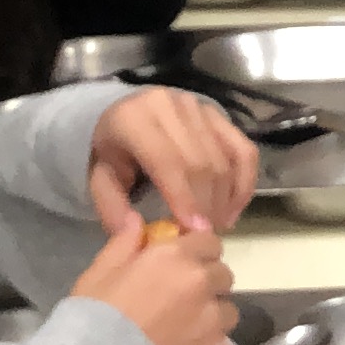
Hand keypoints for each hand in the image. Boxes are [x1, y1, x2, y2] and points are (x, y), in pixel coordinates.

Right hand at [68, 221, 240, 344]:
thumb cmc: (91, 320)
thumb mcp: (99, 273)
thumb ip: (124, 243)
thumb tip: (137, 220)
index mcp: (175, 257)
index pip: (209, 241)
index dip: (197, 253)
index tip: (183, 266)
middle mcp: (203, 285)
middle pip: (222, 276)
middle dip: (206, 285)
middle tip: (180, 304)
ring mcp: (215, 324)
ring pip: (228, 313)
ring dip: (211, 319)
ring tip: (183, 337)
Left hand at [88, 86, 259, 233]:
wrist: (125, 112)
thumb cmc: (112, 149)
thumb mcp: (99, 177)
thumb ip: (112, 206)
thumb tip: (134, 232)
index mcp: (134, 120)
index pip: (167, 160)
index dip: (184, 197)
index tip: (195, 231)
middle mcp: (170, 107)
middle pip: (200, 162)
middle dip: (207, 204)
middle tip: (205, 236)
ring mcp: (199, 108)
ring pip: (224, 158)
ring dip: (226, 198)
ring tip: (218, 225)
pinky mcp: (219, 115)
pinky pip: (243, 149)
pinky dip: (245, 181)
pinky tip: (234, 207)